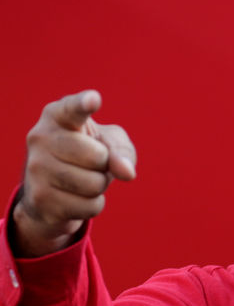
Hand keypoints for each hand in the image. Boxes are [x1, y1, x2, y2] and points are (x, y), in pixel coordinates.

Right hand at [11, 90, 136, 256]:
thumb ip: (122, 151)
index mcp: (57, 115)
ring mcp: (36, 168)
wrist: (52, 189)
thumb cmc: (88, 155)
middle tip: (90, 163)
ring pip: (94, 184)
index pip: (72, 108)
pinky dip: (92, 205)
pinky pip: (89, 206)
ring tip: (83, 178)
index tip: (94, 99)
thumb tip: (126, 172)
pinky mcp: (40, 198)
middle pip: (98, 157)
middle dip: (105, 165)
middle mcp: (40, 137)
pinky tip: (75, 197)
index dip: (84, 104)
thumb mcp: (110, 144)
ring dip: (99, 186)